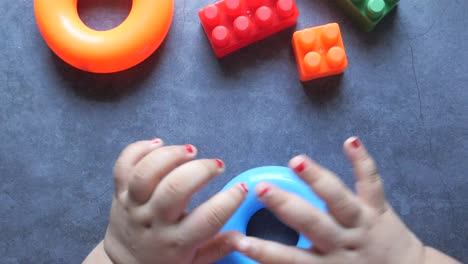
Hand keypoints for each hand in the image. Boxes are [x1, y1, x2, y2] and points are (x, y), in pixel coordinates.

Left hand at [101, 139, 247, 263]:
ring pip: (146, 173)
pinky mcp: (119, 191)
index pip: (207, 219)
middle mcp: (152, 220)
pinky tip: (159, 144)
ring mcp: (133, 204)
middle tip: (216, 165)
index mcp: (176, 241)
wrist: (125, 262)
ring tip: (190, 151)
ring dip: (170, 155)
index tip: (241, 188)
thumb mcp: (195, 261)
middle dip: (200, 170)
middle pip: (174, 188)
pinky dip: (139, 148)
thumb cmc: (166, 259)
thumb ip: (218, 248)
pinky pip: (123, 165)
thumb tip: (241, 236)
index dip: (229, 200)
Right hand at [235, 137, 458, 263]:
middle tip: (262, 190)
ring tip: (297, 162)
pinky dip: (361, 161)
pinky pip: (370, 182)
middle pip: (311, 223)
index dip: (263, 251)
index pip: (290, 259)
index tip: (238, 239)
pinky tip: (350, 141)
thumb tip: (264, 259)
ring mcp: (362, 222)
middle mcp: (343, 242)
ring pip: (338, 199)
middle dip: (285, 205)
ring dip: (316, 178)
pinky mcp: (378, 208)